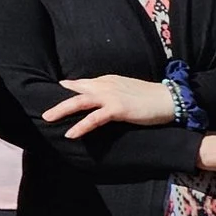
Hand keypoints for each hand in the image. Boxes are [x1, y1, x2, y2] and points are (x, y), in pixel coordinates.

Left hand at [46, 72, 177, 138]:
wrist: (170, 99)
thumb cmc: (152, 97)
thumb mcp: (128, 90)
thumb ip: (112, 92)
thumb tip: (99, 99)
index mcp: (108, 80)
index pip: (83, 84)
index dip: (69, 88)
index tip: (55, 94)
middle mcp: (106, 85)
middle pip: (76, 91)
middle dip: (59, 101)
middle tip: (44, 112)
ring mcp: (111, 97)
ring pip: (80, 102)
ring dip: (62, 110)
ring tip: (48, 119)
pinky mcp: (117, 109)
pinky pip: (94, 119)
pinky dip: (81, 126)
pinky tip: (71, 134)